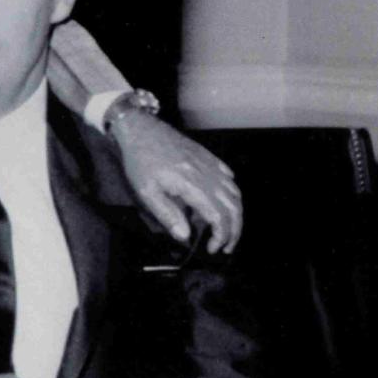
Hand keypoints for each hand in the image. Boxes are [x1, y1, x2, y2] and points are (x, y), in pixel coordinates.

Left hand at [110, 110, 241, 253]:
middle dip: (234, 231)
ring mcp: (210, 164)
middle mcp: (207, 174)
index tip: (212, 248)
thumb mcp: (147, 191)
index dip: (220, 236)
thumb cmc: (141, 159)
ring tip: (228, 229)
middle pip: (234, 207)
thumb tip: (185, 236)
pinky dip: (232, 193)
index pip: (219, 217)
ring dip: (236, 214)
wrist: (141, 128)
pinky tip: (224, 201)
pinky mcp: (208, 157)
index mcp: (192, 185)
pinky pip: (229, 176)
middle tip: (226, 246)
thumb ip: (167, 215)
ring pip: (235, 192)